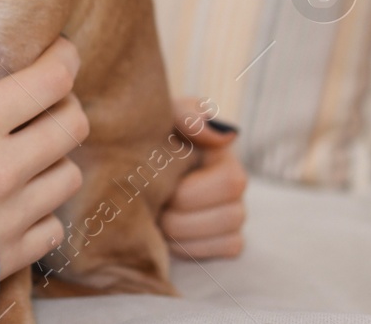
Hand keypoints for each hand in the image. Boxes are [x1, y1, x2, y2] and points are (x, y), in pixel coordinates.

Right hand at [0, 0, 88, 277]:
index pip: (52, 81)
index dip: (62, 59)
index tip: (55, 51)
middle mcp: (5, 171)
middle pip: (72, 124)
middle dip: (61, 104)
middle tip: (36, 99)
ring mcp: (10, 220)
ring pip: (69, 176)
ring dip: (53, 158)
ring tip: (22, 149)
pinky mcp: (5, 261)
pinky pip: (53, 229)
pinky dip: (41, 211)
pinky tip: (8, 201)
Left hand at [160, 96, 246, 258]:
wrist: (134, 161)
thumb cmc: (152, 138)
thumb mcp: (165, 116)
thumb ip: (189, 116)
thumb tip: (223, 137)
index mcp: (225, 157)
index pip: (229, 184)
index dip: (188, 191)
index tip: (157, 184)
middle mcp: (236, 189)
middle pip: (225, 217)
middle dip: (178, 216)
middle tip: (150, 206)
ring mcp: (234, 216)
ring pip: (220, 239)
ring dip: (178, 234)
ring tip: (153, 218)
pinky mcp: (226, 240)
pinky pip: (213, 254)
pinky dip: (185, 248)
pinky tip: (164, 233)